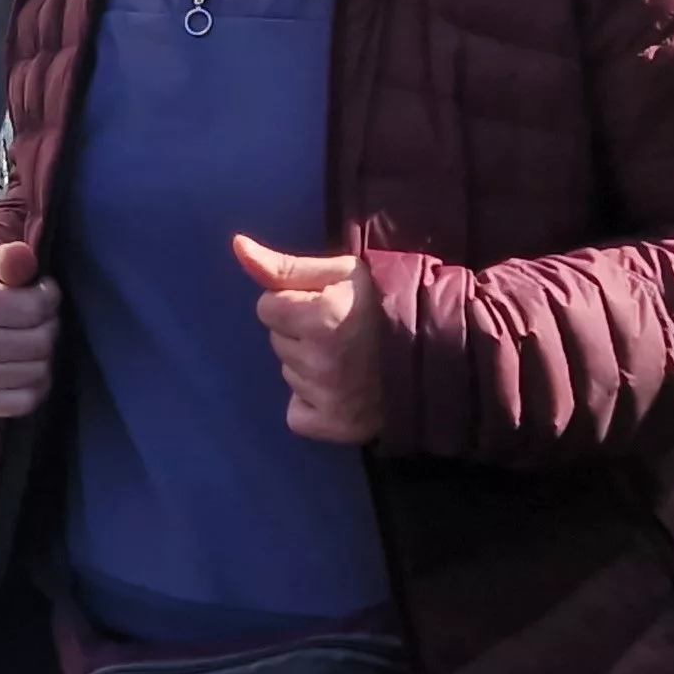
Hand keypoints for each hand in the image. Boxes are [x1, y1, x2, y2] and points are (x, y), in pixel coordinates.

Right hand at [0, 243, 59, 417]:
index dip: (48, 296)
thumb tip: (24, 257)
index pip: (36, 307)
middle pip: (41, 340)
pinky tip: (23, 366)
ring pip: (40, 370)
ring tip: (28, 340)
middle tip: (37, 319)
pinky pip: (30, 399)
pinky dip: (36, 384)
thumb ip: (12, 258)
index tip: (40, 292)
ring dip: (44, 355)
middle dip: (49, 326)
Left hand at [236, 236, 384, 444]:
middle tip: (341, 333)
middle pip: (277, 341)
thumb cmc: (384, 304)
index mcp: (322, 317)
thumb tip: (238, 247)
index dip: (293, 303)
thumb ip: (285, 265)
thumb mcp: (341, 272)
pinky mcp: (334, 426)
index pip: (266, 307)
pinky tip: (339, 391)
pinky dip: (311, 406)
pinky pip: (297, 415)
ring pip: (289, 374)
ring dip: (308, 366)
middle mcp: (321, 360)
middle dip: (300, 334)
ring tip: (347, 359)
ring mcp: (327, 397)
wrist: (435, 352)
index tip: (326, 307)